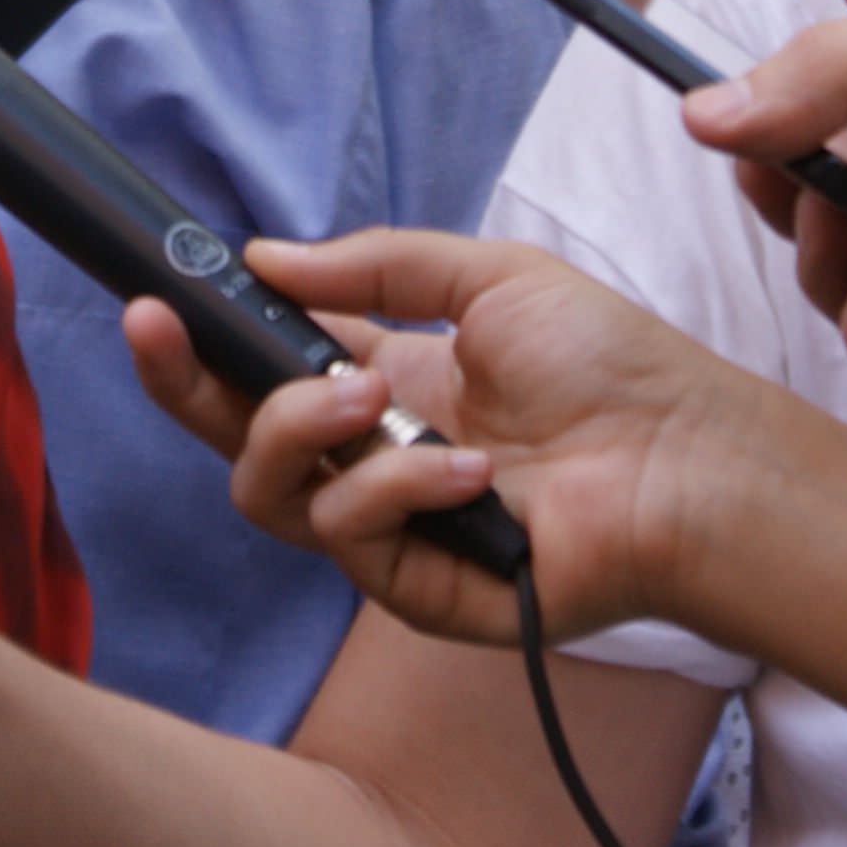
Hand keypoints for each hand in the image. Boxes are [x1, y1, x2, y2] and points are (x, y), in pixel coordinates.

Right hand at [119, 227, 763, 648]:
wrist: (687, 455)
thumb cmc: (611, 367)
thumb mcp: (489, 280)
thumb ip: (375, 267)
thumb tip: (265, 257)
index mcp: (381, 386)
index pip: (259, 369)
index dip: (201, 338)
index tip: (159, 294)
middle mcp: (368, 458)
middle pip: (234, 439)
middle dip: (182, 383)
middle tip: (162, 328)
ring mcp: (387, 528)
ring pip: (269, 493)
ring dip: (300, 429)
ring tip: (371, 397)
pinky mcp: (416, 589)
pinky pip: (352, 537)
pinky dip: (396, 489)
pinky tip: (469, 468)